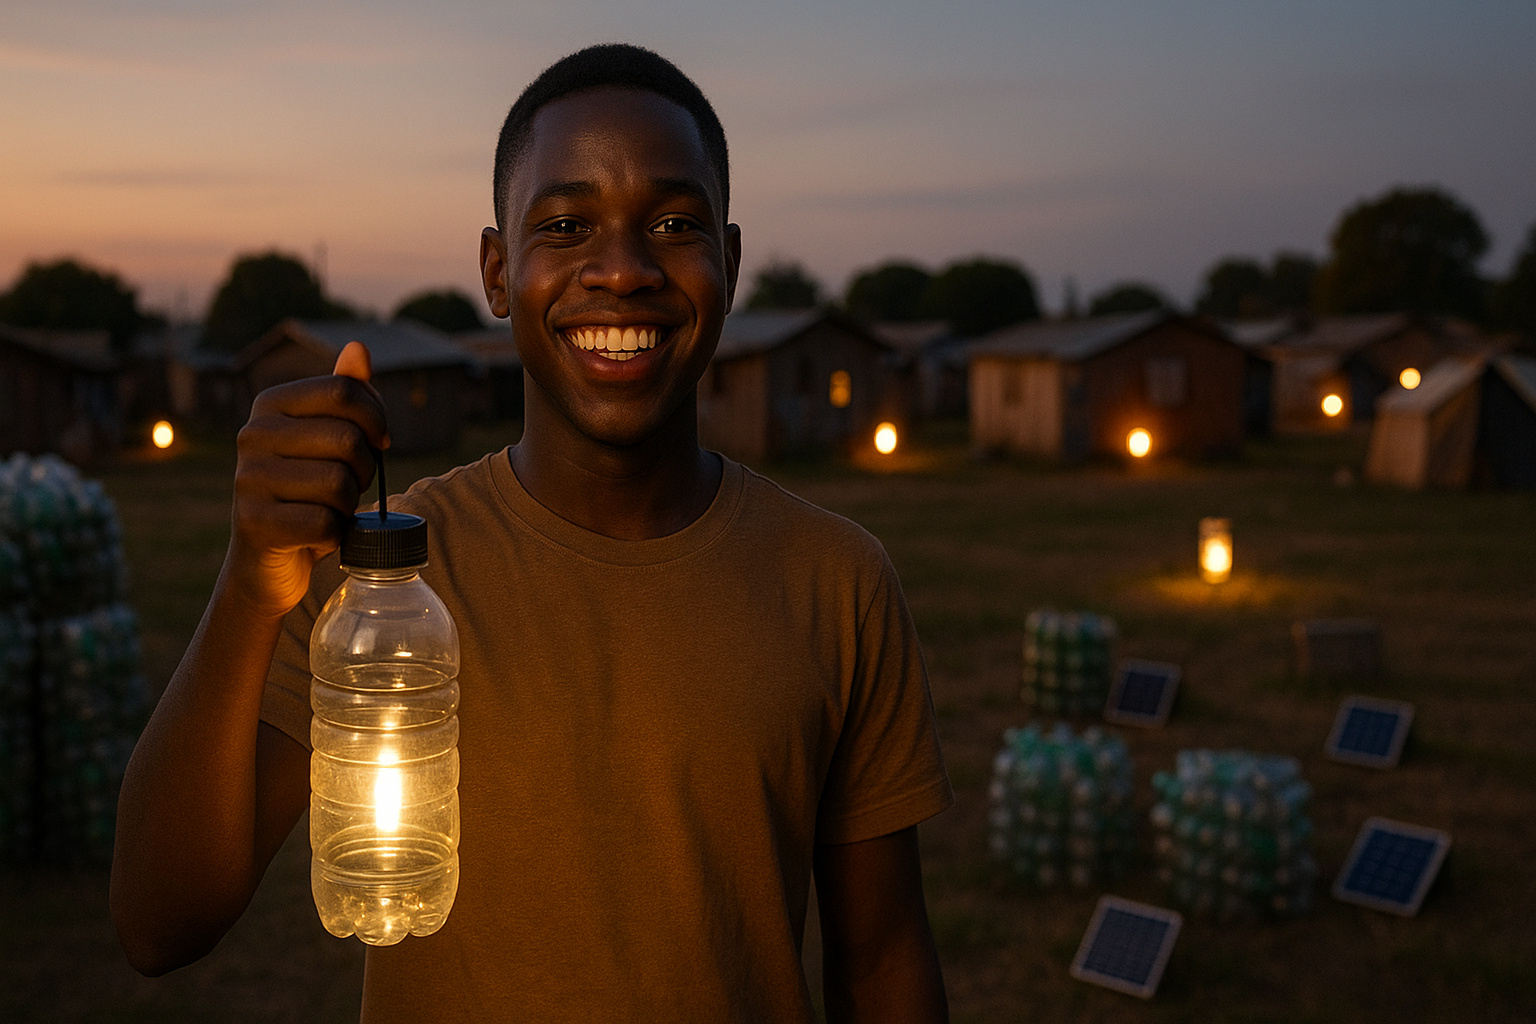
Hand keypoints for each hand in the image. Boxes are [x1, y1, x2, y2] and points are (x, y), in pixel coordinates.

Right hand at [226, 341, 390, 618]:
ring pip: (339, 484)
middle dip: (366, 468)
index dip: (376, 419)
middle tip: (351, 484)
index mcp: (270, 403)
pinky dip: (335, 535)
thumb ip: (344, 395)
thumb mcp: (328, 438)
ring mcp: (248, 479)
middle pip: (348, 439)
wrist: (268, 559)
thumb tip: (358, 348)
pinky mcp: (254, 523)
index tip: (380, 442)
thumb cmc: (308, 489)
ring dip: (349, 503)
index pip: (343, 391)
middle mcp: (251, 434)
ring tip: (330, 508)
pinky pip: (326, 523)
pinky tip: (317, 534)